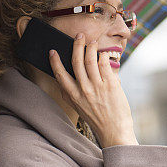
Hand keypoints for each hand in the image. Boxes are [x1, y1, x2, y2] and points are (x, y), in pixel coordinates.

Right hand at [48, 33, 137, 147]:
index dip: (55, 61)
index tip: (52, 51)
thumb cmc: (96, 118)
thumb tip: (62, 79)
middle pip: (77, 62)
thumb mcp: (77, 107)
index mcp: (73, 96)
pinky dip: (103, 56)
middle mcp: (83, 90)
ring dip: (90, 47)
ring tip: (92, 42)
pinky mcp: (111, 85)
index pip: (60, 74)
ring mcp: (97, 87)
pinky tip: (103, 54)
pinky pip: (104, 65)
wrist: (114, 130)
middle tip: (79, 36)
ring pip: (90, 60)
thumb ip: (69, 93)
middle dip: (77, 46)